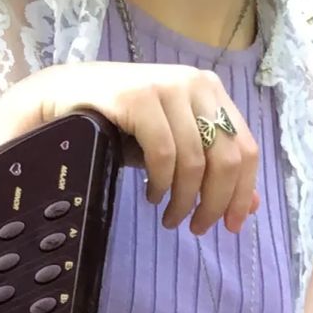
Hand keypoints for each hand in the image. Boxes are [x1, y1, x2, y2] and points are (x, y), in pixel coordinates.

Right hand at [30, 62, 260, 236]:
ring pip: (195, 160)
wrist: (62, 96)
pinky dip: (161, 183)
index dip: (243, 191)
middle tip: (198, 228)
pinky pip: (163, 153)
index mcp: (211, 92)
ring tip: (170, 218)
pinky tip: (152, 195)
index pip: (247, 147)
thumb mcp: (173, 147)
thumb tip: (250, 207)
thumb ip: (212, 170)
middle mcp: (195, 83)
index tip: (232, 225)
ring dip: (184, 200)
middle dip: (215, 202)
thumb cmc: (121, 123)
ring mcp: (167, 86)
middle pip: (227, 158)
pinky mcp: (138, 96)